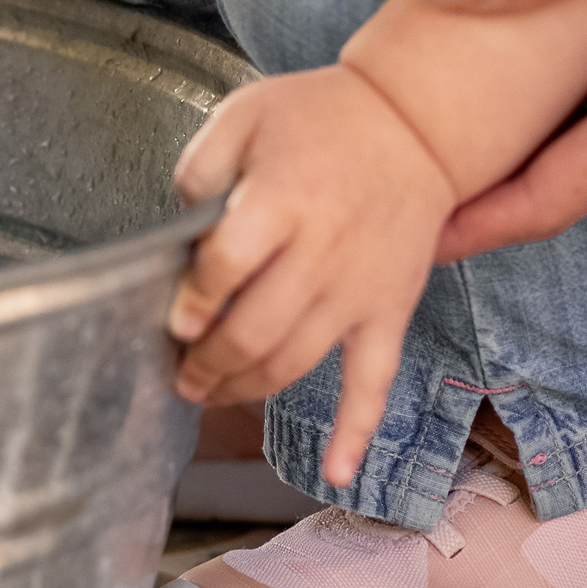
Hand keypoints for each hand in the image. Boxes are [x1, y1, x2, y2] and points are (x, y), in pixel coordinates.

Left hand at [169, 64, 460, 488]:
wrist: (413, 125)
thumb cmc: (320, 118)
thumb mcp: (244, 116)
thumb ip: (200, 169)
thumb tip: (177, 229)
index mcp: (283, 198)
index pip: (228, 265)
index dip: (194, 300)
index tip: (173, 321)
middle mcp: (323, 250)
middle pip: (256, 327)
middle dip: (208, 362)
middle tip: (178, 373)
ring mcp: (360, 288)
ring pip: (297, 360)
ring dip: (246, 389)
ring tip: (208, 394)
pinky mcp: (389, 310)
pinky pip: (375, 382)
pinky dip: (356, 432)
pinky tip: (336, 471)